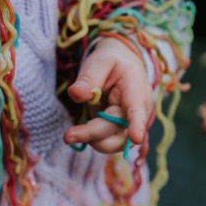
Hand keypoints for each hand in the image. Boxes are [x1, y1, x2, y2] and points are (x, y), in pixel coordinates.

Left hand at [63, 37, 152, 153]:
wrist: (122, 65)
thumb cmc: (113, 62)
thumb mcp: (100, 61)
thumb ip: (88, 78)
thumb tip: (75, 95)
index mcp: (137, 91)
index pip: (138, 110)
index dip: (137, 125)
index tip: (135, 138)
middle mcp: (138, 113)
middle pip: (118, 130)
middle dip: (93, 134)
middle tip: (67, 135)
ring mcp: (129, 125)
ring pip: (113, 143)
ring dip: (91, 140)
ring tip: (71, 133)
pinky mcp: (118, 132)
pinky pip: (106, 143)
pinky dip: (91, 140)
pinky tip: (79, 132)